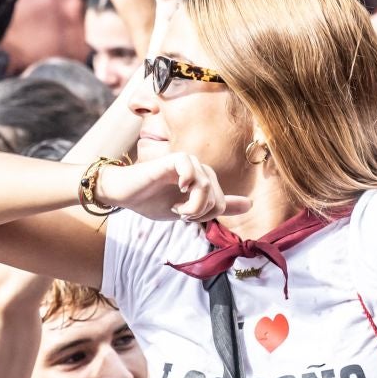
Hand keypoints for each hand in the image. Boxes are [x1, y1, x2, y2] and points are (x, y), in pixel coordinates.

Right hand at [95, 152, 251, 222]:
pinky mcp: (172, 160)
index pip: (221, 202)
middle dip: (199, 213)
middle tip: (179, 214)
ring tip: (176, 208)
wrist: (124, 195)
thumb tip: (252, 204)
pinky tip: (179, 189)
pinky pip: (192, 168)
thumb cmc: (152, 201)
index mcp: (204, 182)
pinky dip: (188, 183)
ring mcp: (186, 164)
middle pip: (217, 197)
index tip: (186, 217)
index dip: (207, 215)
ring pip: (207, 186)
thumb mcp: (188, 210)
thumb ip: (218, 206)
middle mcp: (199, 170)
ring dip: (192, 205)